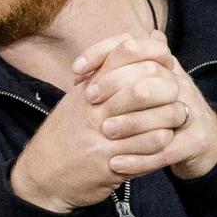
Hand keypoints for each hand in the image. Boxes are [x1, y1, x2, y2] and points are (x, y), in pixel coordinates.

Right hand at [11, 33, 185, 212]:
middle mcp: (94, 106)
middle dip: (168, 88)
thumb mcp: (79, 98)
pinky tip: (163, 141)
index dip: (154, 54)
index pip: (127, 51)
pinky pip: (150, 146)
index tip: (164, 65)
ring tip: (176, 119)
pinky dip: (163, 142)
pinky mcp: (110, 162)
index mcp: (88, 85)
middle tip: (176, 94)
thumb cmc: (65, 135)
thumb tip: (138, 41)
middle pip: (145, 83)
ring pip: (155, 117)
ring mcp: (102, 134)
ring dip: (171, 117)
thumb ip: (106, 72)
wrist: (41, 175)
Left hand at [75, 31, 216, 180]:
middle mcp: (179, 82)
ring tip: (104, 132)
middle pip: (150, 72)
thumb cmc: (160, 112)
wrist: (199, 143)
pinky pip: (167, 149)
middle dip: (115, 85)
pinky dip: (140, 159)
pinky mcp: (197, 140)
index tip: (76, 70)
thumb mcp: (138, 91)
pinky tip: (116, 164)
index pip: (132, 45)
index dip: (102, 53)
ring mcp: (191, 110)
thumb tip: (79, 70)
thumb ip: (112, 79)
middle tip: (89, 100)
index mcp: (162, 66)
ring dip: (130, 122)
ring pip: (162, 111)